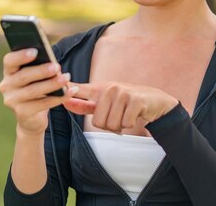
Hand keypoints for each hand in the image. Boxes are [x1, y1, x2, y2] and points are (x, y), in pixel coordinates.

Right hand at [0, 48, 77, 135]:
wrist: (31, 118)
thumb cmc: (35, 89)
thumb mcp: (34, 77)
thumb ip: (38, 67)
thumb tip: (53, 62)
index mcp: (9, 72)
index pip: (9, 61)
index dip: (21, 55)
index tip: (36, 51)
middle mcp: (6, 86)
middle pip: (23, 76)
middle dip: (41, 70)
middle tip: (56, 66)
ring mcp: (13, 101)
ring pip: (33, 91)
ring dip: (52, 84)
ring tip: (66, 78)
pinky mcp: (22, 114)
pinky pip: (43, 104)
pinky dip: (58, 97)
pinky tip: (70, 91)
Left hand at [63, 82, 178, 133]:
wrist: (156, 101)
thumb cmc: (128, 102)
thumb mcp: (106, 102)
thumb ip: (86, 104)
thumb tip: (67, 103)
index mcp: (100, 89)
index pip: (79, 89)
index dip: (68, 92)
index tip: (59, 88)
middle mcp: (109, 88)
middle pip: (97, 121)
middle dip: (108, 126)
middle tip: (118, 118)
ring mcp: (122, 93)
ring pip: (111, 124)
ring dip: (120, 126)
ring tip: (126, 116)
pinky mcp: (135, 100)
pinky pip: (125, 123)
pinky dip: (130, 124)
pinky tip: (134, 115)